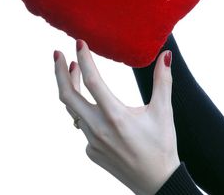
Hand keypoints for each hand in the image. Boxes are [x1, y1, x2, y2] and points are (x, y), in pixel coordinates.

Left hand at [53, 39, 179, 194]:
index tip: (78, 42)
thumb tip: (166, 55)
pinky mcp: (91, 152)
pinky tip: (95, 106)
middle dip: (60, 72)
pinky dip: (85, 112)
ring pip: (73, 110)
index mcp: (115, 116)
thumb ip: (162, 81)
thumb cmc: (162, 146)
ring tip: (74, 70)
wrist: (157, 183)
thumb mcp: (163, 112)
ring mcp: (92, 142)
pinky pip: (83, 126)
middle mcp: (99, 129)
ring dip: (72, 89)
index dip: (84, 59)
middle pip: (68, 96)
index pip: (92, 81)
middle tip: (58, 53)